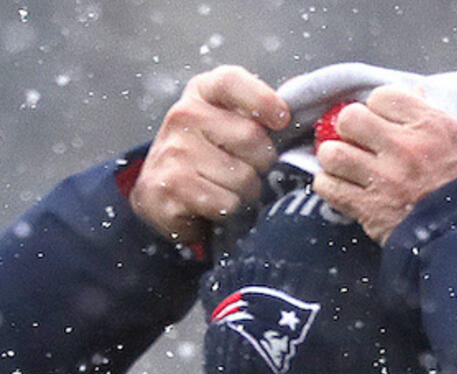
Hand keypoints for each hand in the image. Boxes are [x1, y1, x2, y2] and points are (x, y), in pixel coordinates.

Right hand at [131, 65, 289, 243]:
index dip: (263, 100)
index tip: (282, 120)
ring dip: (246, 191)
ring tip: (226, 187)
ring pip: (242, 176)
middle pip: (251, 137)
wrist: (159, 193)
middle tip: (247, 168)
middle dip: (261, 161)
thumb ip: (255, 113)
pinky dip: (229, 210)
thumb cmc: (205, 155)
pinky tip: (213, 203)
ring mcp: (174, 150)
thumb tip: (298, 105)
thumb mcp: (225, 122)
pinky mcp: (172, 186)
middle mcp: (183, 115)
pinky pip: (227, 202)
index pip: (232, 81)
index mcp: (200, 92)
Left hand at [312, 86, 456, 244]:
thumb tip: (411, 92)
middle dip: (350, 129)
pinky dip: (330, 186)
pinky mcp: (369, 208)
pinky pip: (328, 187)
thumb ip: (429, 114)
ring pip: (332, 153)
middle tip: (357, 142)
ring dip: (334, 158)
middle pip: (350, 118)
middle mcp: (404, 147)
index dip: (378, 109)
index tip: (382, 123)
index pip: (382, 96)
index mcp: (430, 125)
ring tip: (344, 165)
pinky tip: (342, 187)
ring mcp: (384, 179)